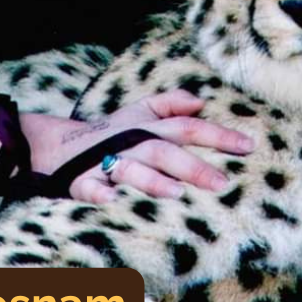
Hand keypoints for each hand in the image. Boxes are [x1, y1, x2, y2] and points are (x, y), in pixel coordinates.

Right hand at [35, 90, 254, 203]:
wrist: (53, 145)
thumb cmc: (106, 133)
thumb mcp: (137, 112)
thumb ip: (170, 104)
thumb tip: (201, 101)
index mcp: (146, 129)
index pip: (186, 128)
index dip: (217, 135)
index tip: (249, 146)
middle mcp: (129, 144)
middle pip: (164, 151)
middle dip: (193, 167)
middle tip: (223, 184)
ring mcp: (105, 163)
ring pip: (130, 170)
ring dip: (151, 180)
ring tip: (176, 194)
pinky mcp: (79, 181)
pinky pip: (89, 189)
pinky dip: (99, 193)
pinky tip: (112, 201)